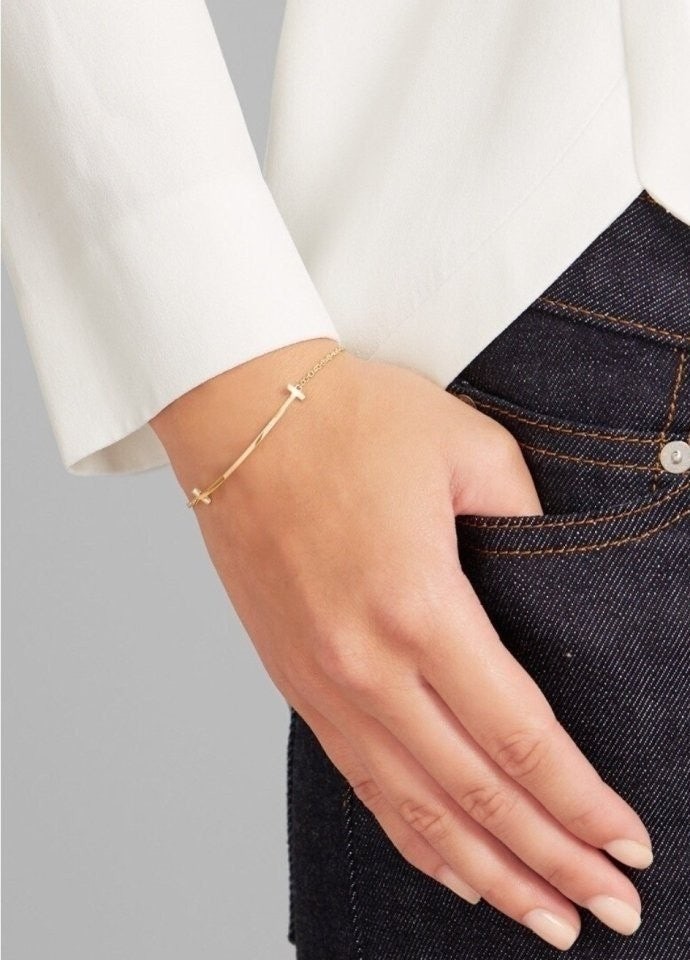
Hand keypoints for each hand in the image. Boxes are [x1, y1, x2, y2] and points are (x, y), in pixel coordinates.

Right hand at [151, 343, 651, 950]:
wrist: (240, 414)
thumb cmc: (348, 419)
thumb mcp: (466, 448)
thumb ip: (527, 520)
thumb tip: (554, 577)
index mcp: (418, 605)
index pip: (518, 735)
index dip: (580, 802)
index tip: (629, 846)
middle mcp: (366, 664)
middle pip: (474, 793)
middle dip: (551, 862)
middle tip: (610, 914)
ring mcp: (323, 681)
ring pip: (414, 808)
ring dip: (485, 872)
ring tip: (542, 920)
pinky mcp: (295, 681)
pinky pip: (360, 780)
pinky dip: (410, 836)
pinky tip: (449, 868)